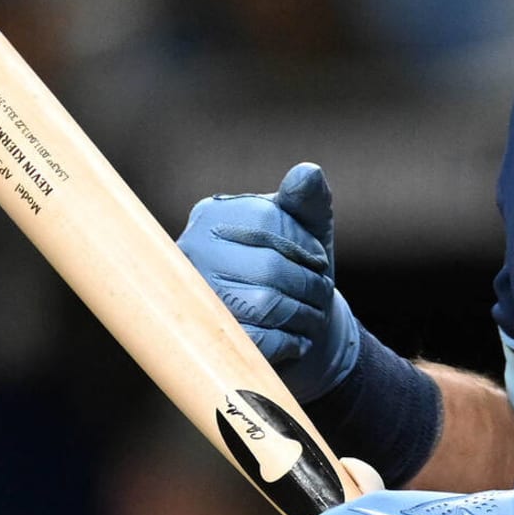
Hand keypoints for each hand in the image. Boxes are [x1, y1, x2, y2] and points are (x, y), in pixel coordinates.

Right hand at [178, 162, 359, 400]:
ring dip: (303, 315)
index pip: (268, 224)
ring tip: (311, 315)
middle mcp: (191, 253)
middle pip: (269, 268)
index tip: (318, 262)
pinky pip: (259, 341)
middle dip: (310, 285)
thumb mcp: (310, 225)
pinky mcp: (207, 341)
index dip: (305, 246)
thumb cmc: (298, 265)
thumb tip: (307, 173)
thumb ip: (308, 198)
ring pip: (265, 306)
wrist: (292, 324)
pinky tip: (296, 338)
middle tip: (321, 296)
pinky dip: (289, 341)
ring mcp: (194, 299)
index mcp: (213, 216)